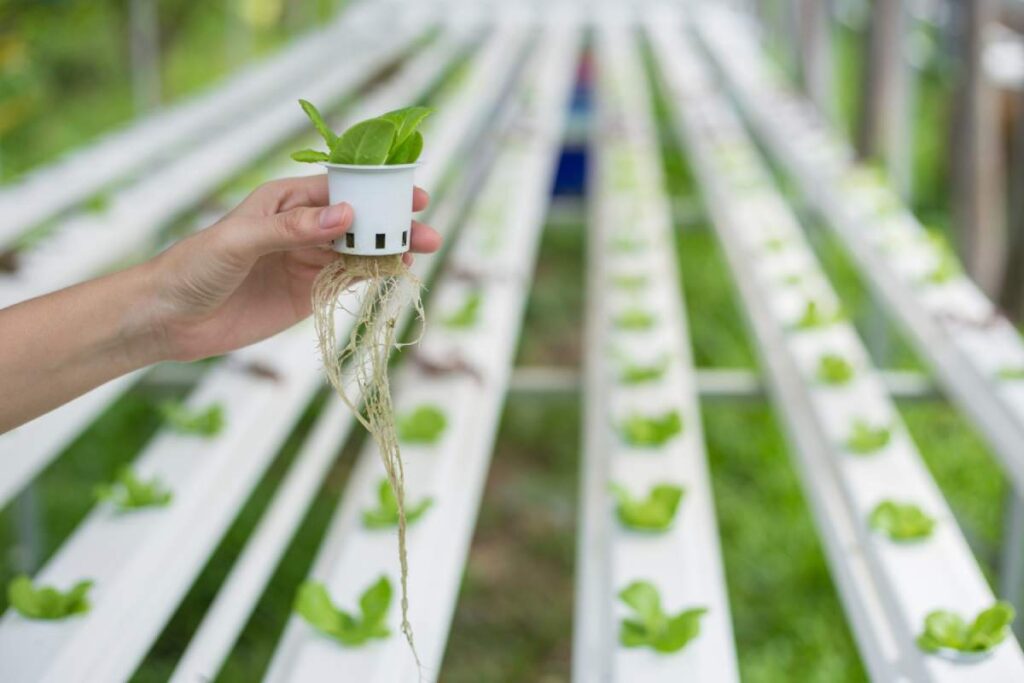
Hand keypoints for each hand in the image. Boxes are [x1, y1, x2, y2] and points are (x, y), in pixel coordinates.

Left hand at [149, 175, 438, 360]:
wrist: (169, 319)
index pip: (339, 189)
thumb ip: (293, 229)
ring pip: (359, 250)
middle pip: (358, 221)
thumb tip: (346, 216)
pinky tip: (396, 273)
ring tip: (423, 253)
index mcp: (284, 202)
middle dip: (393, 223)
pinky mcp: (306, 293)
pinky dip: (373, 275)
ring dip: (390, 251)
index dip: (377, 191)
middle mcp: (301, 228)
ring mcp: (306, 261)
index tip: (411, 195)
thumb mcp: (240, 241)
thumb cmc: (194, 267)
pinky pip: (347, 279)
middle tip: (428, 232)